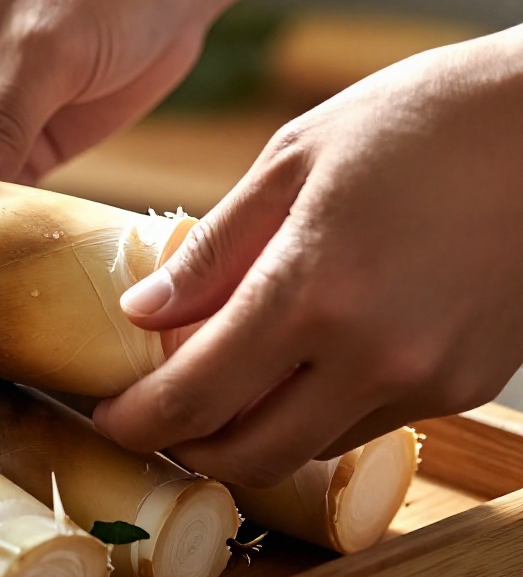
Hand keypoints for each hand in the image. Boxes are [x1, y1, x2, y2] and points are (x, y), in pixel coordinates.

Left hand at [94, 26, 522, 486]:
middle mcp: (370, 357)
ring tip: (223, 382)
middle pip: (248, 456)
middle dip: (187, 448)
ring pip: (309, 448)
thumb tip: (142, 314)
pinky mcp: (468, 385)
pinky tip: (302, 362)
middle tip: (155, 416)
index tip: (107, 416)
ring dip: (253, 433)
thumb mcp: (293, 161)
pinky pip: (367, 423)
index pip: (194, 400)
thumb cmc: (424, 120)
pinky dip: (317, 410)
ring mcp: (425, 380)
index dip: (137, 422)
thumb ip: (212, 251)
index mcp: (310, 294)